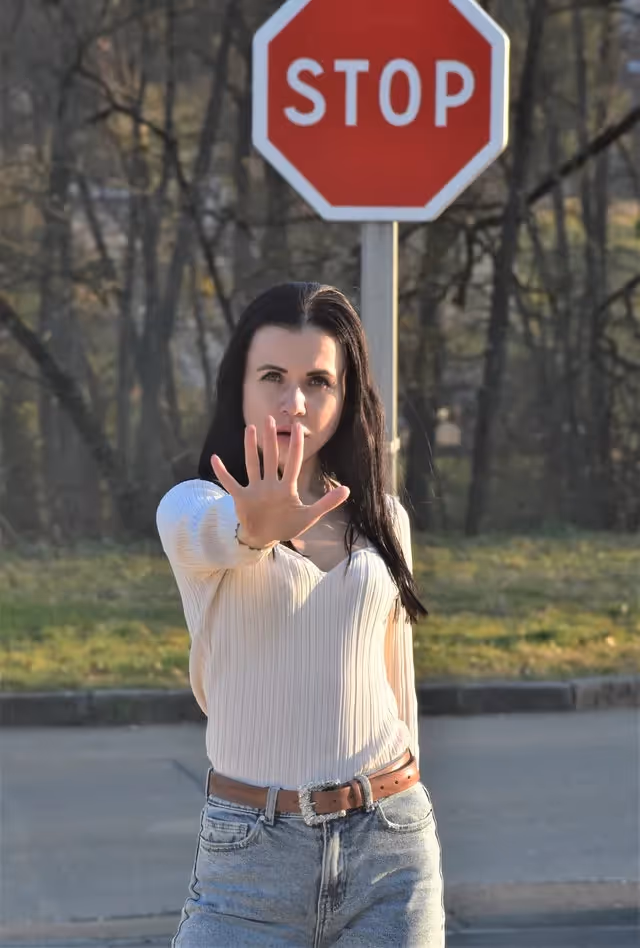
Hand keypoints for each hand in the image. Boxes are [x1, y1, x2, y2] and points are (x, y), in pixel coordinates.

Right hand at [211, 415, 349, 547]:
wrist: (265, 537)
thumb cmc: (287, 525)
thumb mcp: (309, 516)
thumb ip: (327, 503)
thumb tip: (347, 489)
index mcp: (287, 488)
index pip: (293, 463)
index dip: (296, 446)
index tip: (298, 427)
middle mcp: (271, 485)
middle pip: (271, 458)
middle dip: (270, 439)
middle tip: (269, 418)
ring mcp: (255, 490)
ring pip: (253, 464)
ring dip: (250, 448)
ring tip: (249, 429)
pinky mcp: (242, 498)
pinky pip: (231, 483)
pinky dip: (223, 473)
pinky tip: (215, 459)